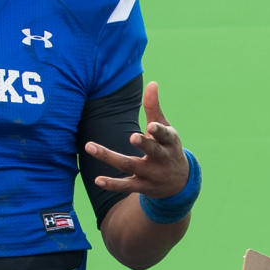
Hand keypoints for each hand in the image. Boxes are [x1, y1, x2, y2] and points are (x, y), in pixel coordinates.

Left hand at [84, 80, 188, 201]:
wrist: (179, 183)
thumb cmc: (168, 148)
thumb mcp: (166, 129)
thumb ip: (155, 108)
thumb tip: (152, 82)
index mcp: (169, 142)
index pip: (166, 136)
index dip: (159, 131)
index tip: (151, 126)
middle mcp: (161, 159)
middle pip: (151, 151)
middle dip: (143, 144)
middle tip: (133, 136)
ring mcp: (151, 174)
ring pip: (130, 165)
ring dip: (110, 157)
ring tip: (90, 147)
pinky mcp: (141, 186)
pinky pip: (126, 186)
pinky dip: (112, 183)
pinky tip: (97, 180)